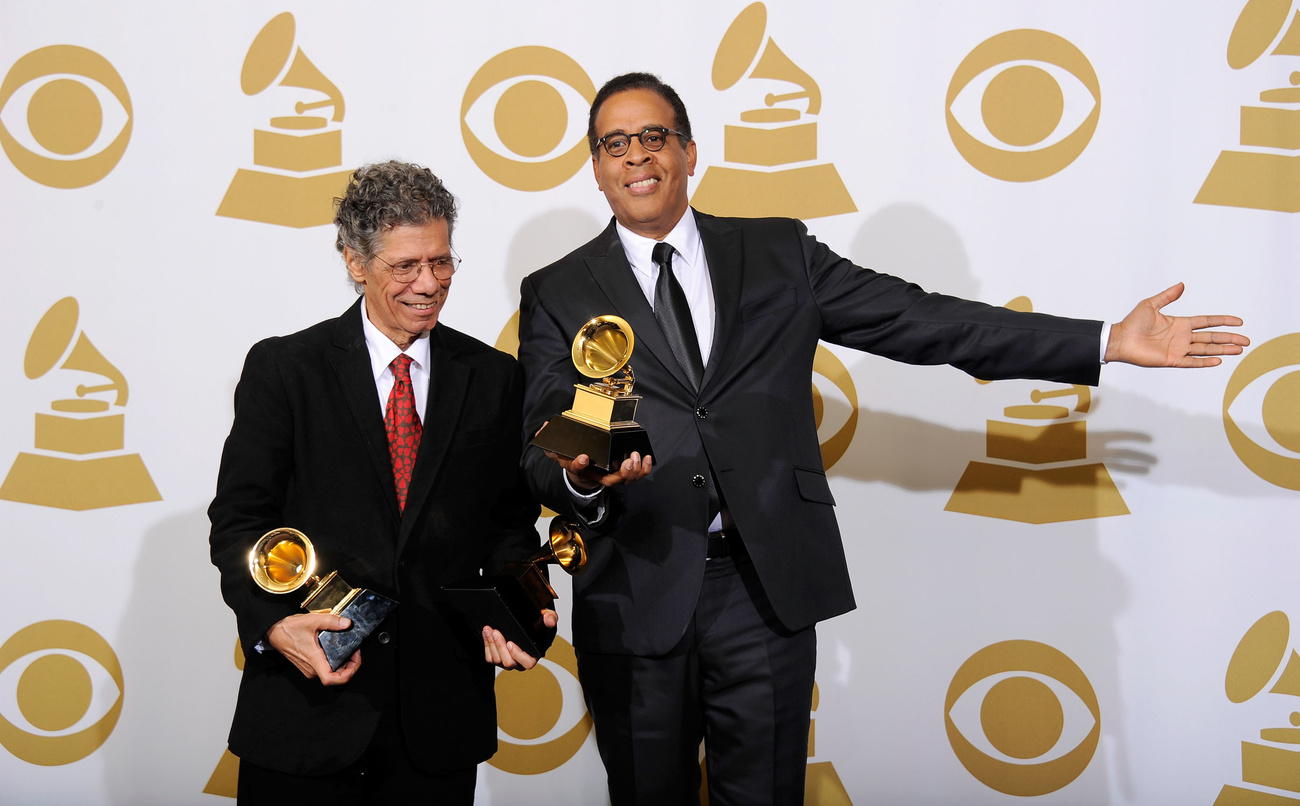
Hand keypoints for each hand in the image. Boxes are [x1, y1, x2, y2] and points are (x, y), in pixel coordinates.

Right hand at [265, 613, 360, 684]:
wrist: (274, 631)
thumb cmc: (289, 629)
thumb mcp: (313, 620)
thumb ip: (332, 621)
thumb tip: (347, 624)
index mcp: (313, 659)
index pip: (331, 679)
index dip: (347, 675)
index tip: (355, 662)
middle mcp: (311, 668)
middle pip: (335, 676)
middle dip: (350, 666)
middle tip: (355, 652)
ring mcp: (309, 668)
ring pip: (330, 672)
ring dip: (342, 664)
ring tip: (349, 650)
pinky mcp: (307, 666)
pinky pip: (324, 668)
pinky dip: (334, 662)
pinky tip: (337, 651)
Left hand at [483, 609, 557, 670]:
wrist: (526, 621)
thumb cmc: (537, 621)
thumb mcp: (547, 616)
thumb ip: (550, 617)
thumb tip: (549, 621)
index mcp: (534, 654)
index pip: (527, 663)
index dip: (517, 655)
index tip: (510, 643)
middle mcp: (521, 661)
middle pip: (509, 662)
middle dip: (500, 647)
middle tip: (496, 632)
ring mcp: (509, 661)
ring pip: (497, 660)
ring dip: (491, 644)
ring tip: (489, 630)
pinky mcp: (499, 658)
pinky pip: (490, 658)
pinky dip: (487, 646)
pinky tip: (486, 634)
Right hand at [544, 448, 652, 490]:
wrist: (582, 474)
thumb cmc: (574, 460)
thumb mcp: (558, 453)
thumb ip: (548, 441)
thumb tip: (544, 428)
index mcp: (580, 470)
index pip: (578, 468)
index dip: (580, 465)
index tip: (583, 457)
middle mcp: (597, 475)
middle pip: (611, 481)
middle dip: (622, 473)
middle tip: (628, 461)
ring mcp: (611, 476)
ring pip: (626, 480)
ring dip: (634, 471)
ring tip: (636, 456)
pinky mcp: (622, 474)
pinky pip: (636, 475)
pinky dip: (643, 469)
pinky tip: (647, 457)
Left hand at [1105, 283, 1247, 367]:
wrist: (1120, 339)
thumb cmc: (1132, 323)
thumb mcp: (1150, 305)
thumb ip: (1167, 296)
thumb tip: (1182, 285)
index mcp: (1180, 323)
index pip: (1207, 322)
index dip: (1223, 321)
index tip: (1238, 322)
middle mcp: (1182, 337)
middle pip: (1211, 338)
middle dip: (1229, 339)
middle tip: (1246, 341)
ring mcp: (1178, 349)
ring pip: (1206, 350)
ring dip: (1223, 350)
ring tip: (1239, 350)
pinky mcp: (1172, 360)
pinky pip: (1192, 361)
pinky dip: (1205, 361)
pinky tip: (1219, 360)